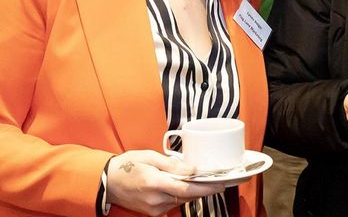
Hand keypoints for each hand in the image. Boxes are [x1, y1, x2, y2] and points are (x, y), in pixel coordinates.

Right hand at [106, 150, 225, 215]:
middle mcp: (155, 199)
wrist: (107, 182)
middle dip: (203, 189)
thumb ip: (172, 164)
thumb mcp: (149, 157)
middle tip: (217, 181)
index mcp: (154, 183)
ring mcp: (153, 208)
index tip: (220, 184)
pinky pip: (173, 204)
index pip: (186, 188)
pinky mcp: (152, 212)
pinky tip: (185, 186)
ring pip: (181, 200)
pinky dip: (181, 195)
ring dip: (193, 192)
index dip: (206, 188)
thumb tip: (191, 169)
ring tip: (203, 181)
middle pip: (187, 196)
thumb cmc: (127, 165)